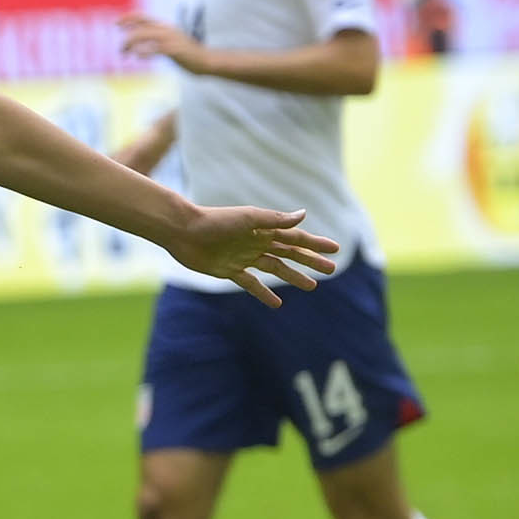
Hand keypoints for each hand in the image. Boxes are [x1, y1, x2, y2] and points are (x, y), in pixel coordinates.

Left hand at [117, 14, 205, 73]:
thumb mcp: (168, 43)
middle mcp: (166, 30)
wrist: (205, 60)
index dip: (128, 17)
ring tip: (125, 54)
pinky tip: (138, 57)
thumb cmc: (185, 54)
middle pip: (141, 27)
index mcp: (164, 26)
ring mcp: (171, 39)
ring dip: (132, 45)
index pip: (143, 17)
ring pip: (145, 36)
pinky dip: (144, 52)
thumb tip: (137, 41)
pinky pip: (156, 49)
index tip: (116, 23)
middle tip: (120, 50)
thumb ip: (155, 39)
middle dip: (127, 37)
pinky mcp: (175, 50)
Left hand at [167, 205, 339, 307]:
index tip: (335, 249)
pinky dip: (264, 293)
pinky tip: (277, 303)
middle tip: (331, 270)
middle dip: (310, 261)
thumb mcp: (248, 219)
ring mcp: (244, 257)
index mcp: (264, 229)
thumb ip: (275, 220)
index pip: (296, 238)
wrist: (183, 231)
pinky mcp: (229, 270)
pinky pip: (251, 283)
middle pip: (290, 254)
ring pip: (275, 268)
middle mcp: (257, 243)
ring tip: (312, 286)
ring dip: (293, 276)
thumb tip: (304, 215)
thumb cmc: (216, 221)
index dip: (316, 244)